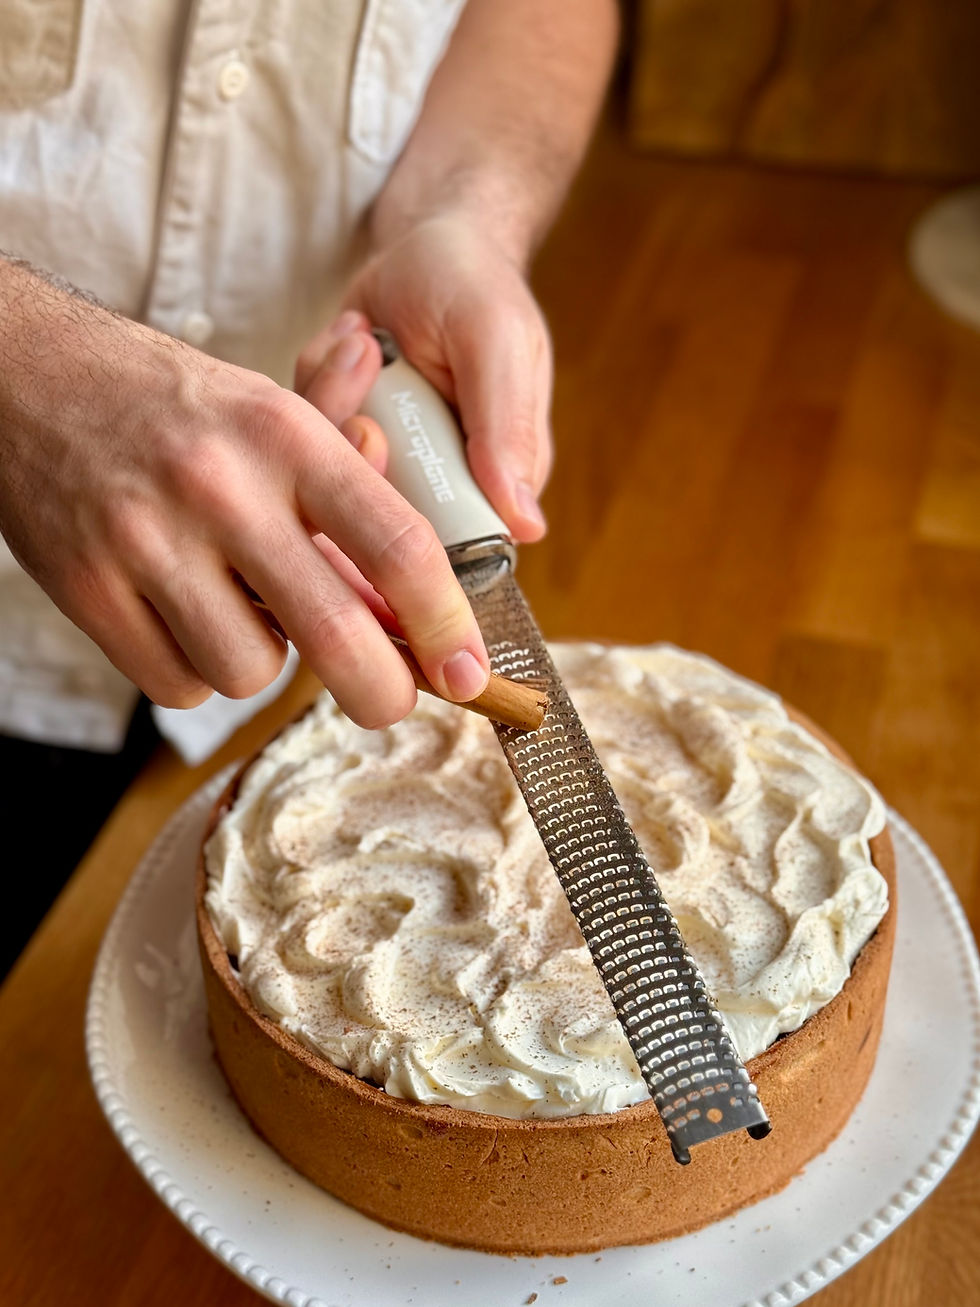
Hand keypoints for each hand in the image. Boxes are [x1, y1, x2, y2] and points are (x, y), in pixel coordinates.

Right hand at [0, 264, 489, 724]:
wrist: (26, 374)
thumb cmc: (171, 404)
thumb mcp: (270, 412)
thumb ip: (351, 493)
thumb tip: (419, 587)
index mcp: (285, 434)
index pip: (397, 544)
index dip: (446, 624)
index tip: (468, 670)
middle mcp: (221, 486)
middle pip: (337, 634)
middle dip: (383, 693)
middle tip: (391, 701)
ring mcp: (147, 540)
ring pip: (252, 672)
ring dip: (263, 660)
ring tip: (239, 605)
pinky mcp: (87, 588)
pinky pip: (179, 685)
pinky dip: (195, 671)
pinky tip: (182, 617)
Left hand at [311, 214, 552, 543]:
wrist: (426, 243)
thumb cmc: (475, 288)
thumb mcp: (496, 343)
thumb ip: (506, 429)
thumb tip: (527, 524)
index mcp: (494, 478)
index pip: (451, 540)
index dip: (404, 510)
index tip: (381, 439)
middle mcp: (436, 480)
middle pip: (378, 511)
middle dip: (356, 441)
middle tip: (369, 365)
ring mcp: (385, 458)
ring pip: (334, 469)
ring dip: (336, 393)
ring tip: (365, 339)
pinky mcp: (340, 432)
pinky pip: (308, 429)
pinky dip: (319, 374)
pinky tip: (350, 334)